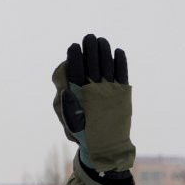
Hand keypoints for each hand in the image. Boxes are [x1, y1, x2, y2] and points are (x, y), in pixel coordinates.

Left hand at [52, 34, 134, 173]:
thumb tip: (63, 85)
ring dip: (104, 53)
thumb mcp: (69, 120)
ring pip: (105, 67)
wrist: (104, 146)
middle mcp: (91, 87)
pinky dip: (120, 64)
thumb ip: (65, 103)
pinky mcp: (120, 93)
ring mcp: (106, 89)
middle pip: (90, 65)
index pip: (74, 70)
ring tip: (103, 42)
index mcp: (77, 91)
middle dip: (90, 51)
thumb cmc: (82, 134)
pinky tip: (118, 53)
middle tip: (90, 38)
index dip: (74, 58)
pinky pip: (121, 75)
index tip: (74, 47)